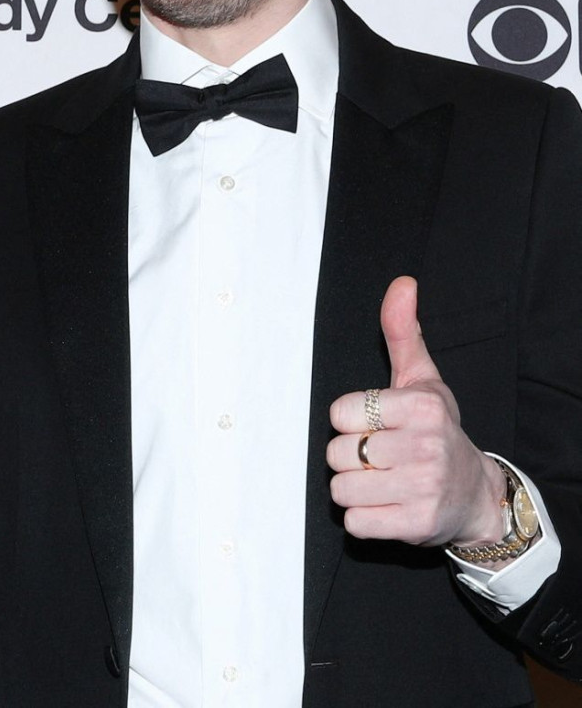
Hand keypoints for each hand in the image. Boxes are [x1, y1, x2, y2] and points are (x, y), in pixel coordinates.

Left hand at [326, 277, 504, 546]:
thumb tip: (402, 283)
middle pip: (336, 454)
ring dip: (354, 490)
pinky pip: (354, 523)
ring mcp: (422, 488)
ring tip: (383, 482)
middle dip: (350, 458)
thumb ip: (402, 332)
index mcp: (422, 406)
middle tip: (381, 457)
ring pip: (341, 490)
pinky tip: (387, 506)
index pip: (340, 414)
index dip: (350, 422)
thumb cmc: (437, 431)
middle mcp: (425, 446)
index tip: (375, 425)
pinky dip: (363, 519)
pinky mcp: (415, 526)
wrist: (474, 494)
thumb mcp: (422, 379)